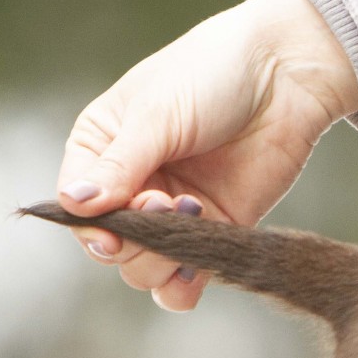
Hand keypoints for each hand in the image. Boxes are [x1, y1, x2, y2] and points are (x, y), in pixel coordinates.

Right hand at [55, 0, 357, 309]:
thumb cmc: (211, 74)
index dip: (90, 227)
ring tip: (192, 214)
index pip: (76, 206)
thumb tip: (73, 205)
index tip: (112, 232)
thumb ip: (119, 164)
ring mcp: (175, 210)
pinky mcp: (218, 226)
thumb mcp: (156, 114)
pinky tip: (197, 268)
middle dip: (134, 239)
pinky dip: (186, 283)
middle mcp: (132, 185)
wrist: (285, 74)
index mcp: (101, 150)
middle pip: (111, 247)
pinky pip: (189, 275)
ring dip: (162, 259)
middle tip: (164, 204)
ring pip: (146, 269)